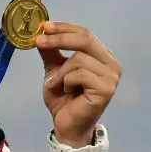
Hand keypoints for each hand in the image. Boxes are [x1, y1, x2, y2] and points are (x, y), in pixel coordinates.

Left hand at [35, 21, 121, 146]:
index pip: (85, 33)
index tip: (44, 26)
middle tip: (39, 41)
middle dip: (59, 39)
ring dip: (60, 72)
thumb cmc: (64, 99)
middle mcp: (111, 63)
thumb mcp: (54, 70)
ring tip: (56, 84)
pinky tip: (66, 92)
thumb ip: (52, 51)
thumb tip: (42, 31)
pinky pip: (80, 74)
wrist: (67, 125)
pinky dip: (66, 81)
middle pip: (85, 39)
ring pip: (79, 58)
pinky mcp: (106, 88)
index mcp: (102, 56)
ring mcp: (111, 76)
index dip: (64, 28)